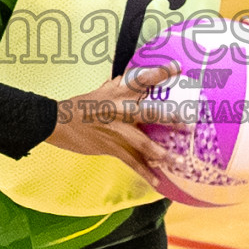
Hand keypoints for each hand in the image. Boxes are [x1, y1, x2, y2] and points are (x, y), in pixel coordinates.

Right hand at [45, 62, 187, 187]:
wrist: (59, 122)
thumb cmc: (80, 105)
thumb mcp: (100, 91)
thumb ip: (117, 85)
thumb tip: (127, 77)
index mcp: (119, 93)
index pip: (143, 78)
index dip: (161, 72)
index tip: (177, 67)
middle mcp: (121, 111)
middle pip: (150, 114)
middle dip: (170, 120)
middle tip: (189, 126)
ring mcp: (117, 131)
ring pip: (144, 143)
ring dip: (162, 153)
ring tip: (179, 161)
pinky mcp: (112, 148)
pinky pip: (132, 162)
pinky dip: (145, 172)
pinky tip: (158, 181)